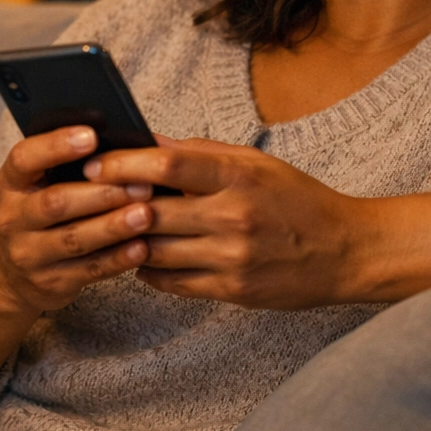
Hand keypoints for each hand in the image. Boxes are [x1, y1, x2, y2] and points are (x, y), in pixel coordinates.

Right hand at [0, 125, 153, 314]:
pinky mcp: (50, 282)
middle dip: (102, 192)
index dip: (56, 145)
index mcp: (11, 183)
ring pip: (74, 239)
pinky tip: (142, 247)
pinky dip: (118, 258)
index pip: (24, 159)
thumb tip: (122, 144)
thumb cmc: (42, 214)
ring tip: (146, 214)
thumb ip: (71, 166)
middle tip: (141, 183)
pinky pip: (89, 270)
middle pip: (56, 202)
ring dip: (114, 226)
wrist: (16, 275)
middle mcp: (13, 218)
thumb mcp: (41, 185)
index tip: (92, 135)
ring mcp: (29, 254)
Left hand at [83, 137, 366, 309]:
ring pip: (154, 250)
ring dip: (126, 239)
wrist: (346, 251)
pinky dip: (148, 269)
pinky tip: (140, 256)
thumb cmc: (297, 198)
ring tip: (106, 227)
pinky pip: (171, 282)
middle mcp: (234, 216)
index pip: (168, 165)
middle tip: (84, 198)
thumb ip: (202, 154)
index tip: (93, 163)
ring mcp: (232, 257)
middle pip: (152, 211)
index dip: (123, 164)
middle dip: (112, 204)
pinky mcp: (232, 289)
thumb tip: (148, 141)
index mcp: (240, 176)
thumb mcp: (256, 163)